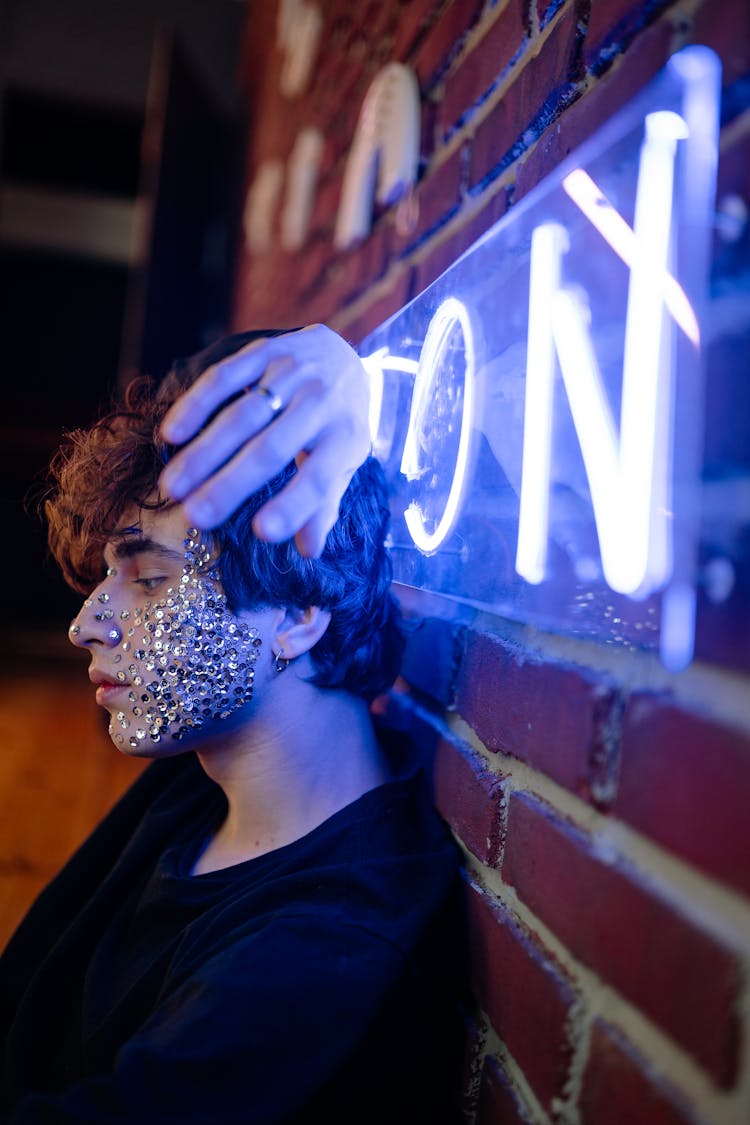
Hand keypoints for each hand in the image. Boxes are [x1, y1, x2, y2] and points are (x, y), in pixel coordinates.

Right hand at [158, 324, 370, 556]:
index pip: (319, 477)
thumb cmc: (337, 426)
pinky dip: (195, 405)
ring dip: (204, 452)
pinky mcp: (263, 350)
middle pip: (271, 448)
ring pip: (242, 415)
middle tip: (196, 517)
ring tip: (172, 488)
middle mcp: (321, 402)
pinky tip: (170, 435)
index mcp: (346, 438)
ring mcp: (291, 373)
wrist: (343, 356)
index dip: (293, 505)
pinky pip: (224, 377)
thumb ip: (324, 505)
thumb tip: (308, 551)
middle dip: (232, 484)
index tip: (262, 533)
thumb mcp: (343, 464)